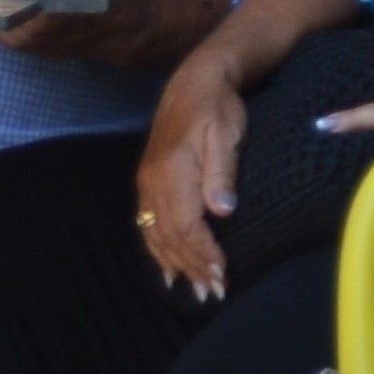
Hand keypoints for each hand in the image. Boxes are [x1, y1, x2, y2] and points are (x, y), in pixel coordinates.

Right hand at [137, 59, 245, 299]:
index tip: (223, 273)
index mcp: (174, 172)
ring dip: (177, 265)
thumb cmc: (218, 108)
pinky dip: (158, 253)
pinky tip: (169, 272)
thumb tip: (223, 211)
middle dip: (193, 267)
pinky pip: (147, 226)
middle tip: (215, 291)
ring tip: (196, 290)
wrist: (193, 82)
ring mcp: (147, 184)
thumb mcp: (227, 134)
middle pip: (170, 237)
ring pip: (157, 236)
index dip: (204, 253)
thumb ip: (223, 173)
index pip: (187, 226)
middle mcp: (153, 182)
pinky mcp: (147, 184)